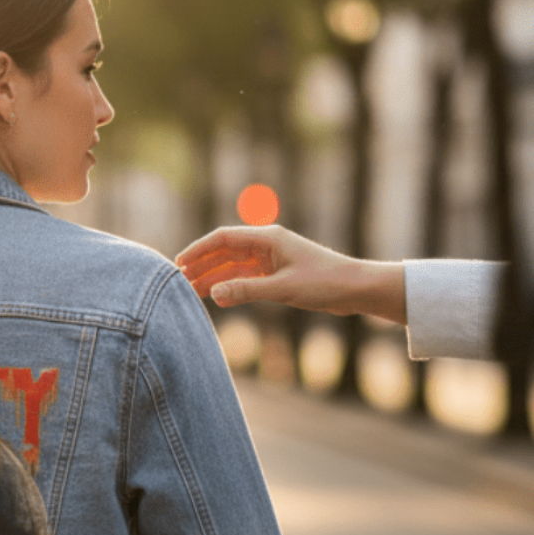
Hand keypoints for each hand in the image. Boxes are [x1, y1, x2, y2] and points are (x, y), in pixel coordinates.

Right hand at [175, 225, 406, 323]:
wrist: (356, 289)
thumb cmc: (325, 282)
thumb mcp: (284, 288)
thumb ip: (247, 291)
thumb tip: (214, 295)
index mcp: (268, 238)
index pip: (224, 239)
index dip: (199, 250)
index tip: (179, 263)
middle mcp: (267, 245)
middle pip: (225, 252)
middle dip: (202, 265)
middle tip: (179, 281)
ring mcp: (271, 259)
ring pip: (233, 266)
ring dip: (213, 277)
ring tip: (191, 291)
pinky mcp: (276, 274)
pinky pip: (245, 277)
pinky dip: (229, 285)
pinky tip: (217, 296)